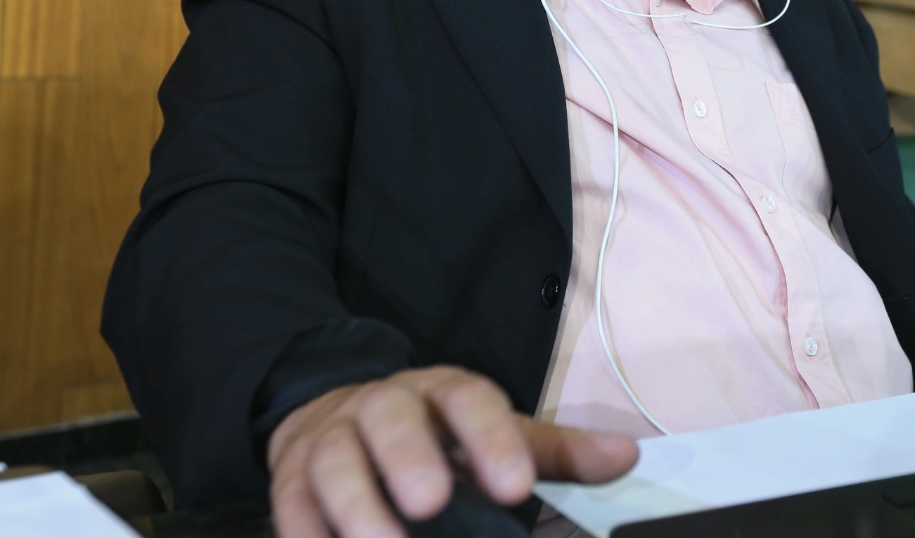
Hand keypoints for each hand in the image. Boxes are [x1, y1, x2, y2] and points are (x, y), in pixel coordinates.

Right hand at [266, 366, 638, 537]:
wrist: (336, 415)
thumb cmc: (432, 435)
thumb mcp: (492, 434)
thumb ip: (554, 451)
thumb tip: (626, 456)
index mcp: (439, 391)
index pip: (468, 401)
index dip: (493, 440)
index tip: (517, 487)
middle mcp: (380, 406)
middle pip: (389, 418)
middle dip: (407, 458)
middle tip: (430, 503)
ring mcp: (329, 439)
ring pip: (333, 462)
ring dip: (354, 506)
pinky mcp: (289, 480)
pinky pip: (290, 505)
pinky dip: (305, 534)